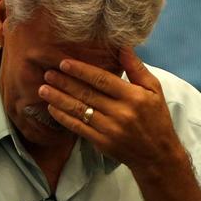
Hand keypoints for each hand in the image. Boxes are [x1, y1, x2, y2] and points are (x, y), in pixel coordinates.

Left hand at [38, 49, 186, 175]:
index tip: (64, 63)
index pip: (102, 80)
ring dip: (59, 99)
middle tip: (47, 73)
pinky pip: (78, 127)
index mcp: (133, 96)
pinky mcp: (102, 142)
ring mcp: (110, 129)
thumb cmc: (156, 118)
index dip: (81, 71)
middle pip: (87, 94)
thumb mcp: (154, 89)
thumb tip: (123, 45)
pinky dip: (63, 117)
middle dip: (64, 82)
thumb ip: (136, 68)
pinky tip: (52, 108)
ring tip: (43, 89)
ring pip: (79, 110)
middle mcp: (121, 112)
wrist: (157, 155)